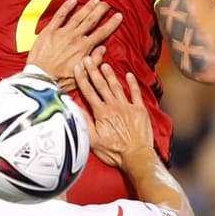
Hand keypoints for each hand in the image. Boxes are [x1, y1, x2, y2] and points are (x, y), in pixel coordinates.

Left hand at [27, 0, 121, 92]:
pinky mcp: (49, 31)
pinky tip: (73, 0)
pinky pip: (59, 16)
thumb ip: (94, 61)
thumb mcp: (83, 74)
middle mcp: (75, 37)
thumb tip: (103, 49)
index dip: (112, 24)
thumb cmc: (60, 79)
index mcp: (84, 48)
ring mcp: (62, 33)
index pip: (102, 33)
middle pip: (91, 20)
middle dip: (100, 10)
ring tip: (95, 0)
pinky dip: (66, 7)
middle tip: (107, 3)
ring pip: (78, 16)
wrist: (40, 77)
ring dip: (87, 7)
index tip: (119, 16)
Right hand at [71, 54, 152, 168]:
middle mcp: (114, 106)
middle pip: (101, 85)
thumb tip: (74, 108)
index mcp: (101, 113)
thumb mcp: (92, 140)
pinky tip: (129, 75)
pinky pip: (136, 93)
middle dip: (93, 71)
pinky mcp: (140, 110)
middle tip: (88, 59)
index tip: (77, 67)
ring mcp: (128, 107)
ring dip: (110, 75)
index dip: (82, 79)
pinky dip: (132, 83)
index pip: (89, 92)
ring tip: (104, 64)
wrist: (136, 156)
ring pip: (117, 87)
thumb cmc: (114, 151)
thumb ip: (84, 121)